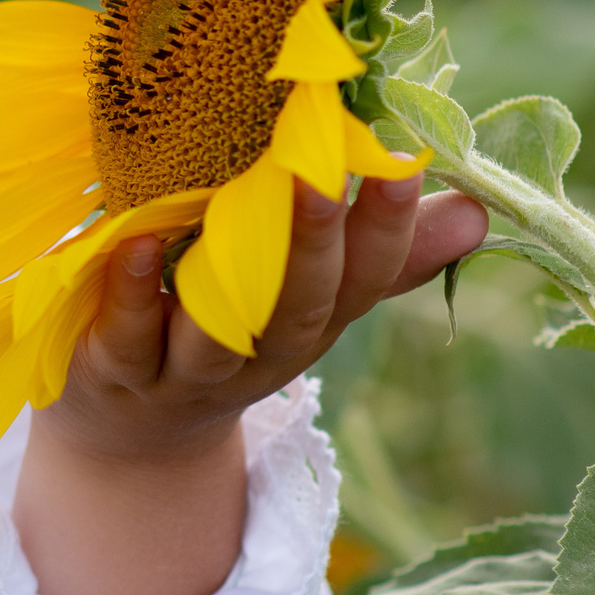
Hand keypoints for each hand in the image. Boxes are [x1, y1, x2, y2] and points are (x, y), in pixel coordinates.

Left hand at [11, 176, 484, 594]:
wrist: (133, 431)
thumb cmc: (230, 331)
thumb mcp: (308, 297)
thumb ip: (382, 252)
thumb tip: (476, 208)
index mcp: (313, 322)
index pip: (365, 279)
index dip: (388, 230)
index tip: (404, 163)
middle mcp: (260, 355)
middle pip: (299, 310)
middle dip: (316, 246)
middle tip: (323, 172)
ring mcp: (188, 372)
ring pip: (218, 337)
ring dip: (228, 281)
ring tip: (225, 205)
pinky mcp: (118, 373)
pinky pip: (130, 337)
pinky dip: (134, 294)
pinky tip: (134, 243)